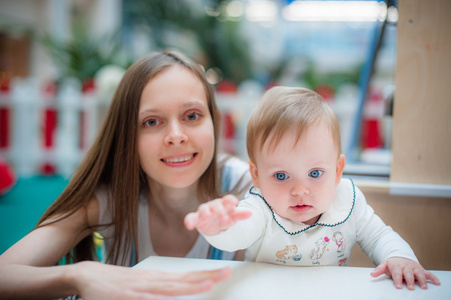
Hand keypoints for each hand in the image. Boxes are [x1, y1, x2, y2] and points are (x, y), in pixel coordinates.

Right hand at [74, 261, 231, 299]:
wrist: (89, 275)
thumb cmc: (118, 282)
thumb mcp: (143, 285)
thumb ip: (161, 290)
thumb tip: (178, 294)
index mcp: (158, 278)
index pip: (187, 276)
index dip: (206, 274)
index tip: (223, 272)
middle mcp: (153, 280)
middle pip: (185, 280)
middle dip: (207, 277)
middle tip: (227, 272)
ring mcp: (141, 288)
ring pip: (170, 288)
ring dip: (190, 286)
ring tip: (210, 283)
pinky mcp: (128, 297)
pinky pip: (147, 299)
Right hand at [184, 194, 251, 235]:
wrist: (216, 225)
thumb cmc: (225, 218)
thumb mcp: (233, 217)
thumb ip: (240, 215)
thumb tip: (251, 213)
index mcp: (224, 204)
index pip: (227, 199)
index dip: (230, 200)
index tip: (235, 203)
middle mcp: (213, 206)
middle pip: (216, 204)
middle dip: (219, 209)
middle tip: (224, 216)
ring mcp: (204, 211)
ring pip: (203, 209)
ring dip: (205, 211)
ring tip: (207, 215)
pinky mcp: (196, 219)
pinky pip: (191, 218)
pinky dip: (189, 221)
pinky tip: (189, 226)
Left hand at [370, 257, 440, 289]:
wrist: (400, 256)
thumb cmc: (393, 263)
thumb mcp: (384, 264)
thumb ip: (379, 270)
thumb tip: (372, 274)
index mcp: (397, 266)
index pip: (397, 273)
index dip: (397, 279)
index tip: (398, 286)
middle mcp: (406, 267)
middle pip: (408, 274)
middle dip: (410, 280)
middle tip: (411, 287)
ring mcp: (414, 268)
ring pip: (419, 273)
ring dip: (422, 279)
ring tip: (423, 286)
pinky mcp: (421, 269)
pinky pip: (428, 273)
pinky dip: (433, 277)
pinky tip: (437, 283)